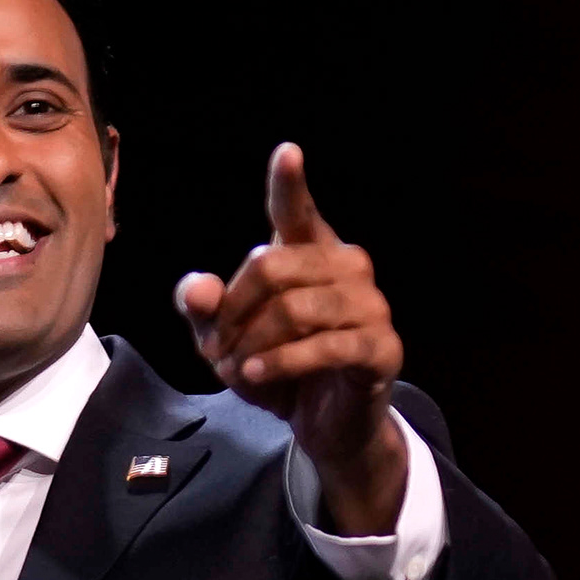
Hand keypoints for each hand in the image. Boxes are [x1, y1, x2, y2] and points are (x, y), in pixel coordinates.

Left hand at [177, 143, 407, 533]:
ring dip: (253, 343)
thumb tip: (198, 289)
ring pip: (295, 308)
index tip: (286, 153)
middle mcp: (347, 267)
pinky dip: (282, 362)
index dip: (289, 185)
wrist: (327, 426)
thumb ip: (204, 312)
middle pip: (273, 265)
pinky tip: (256, 375)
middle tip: (214, 351)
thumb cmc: (280, 369)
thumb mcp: (227, 342)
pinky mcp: (381, 348)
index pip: (297, 212)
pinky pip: (325, 346)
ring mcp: (371, 306)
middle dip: (233, 311)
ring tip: (235, 370)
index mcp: (311, 252)